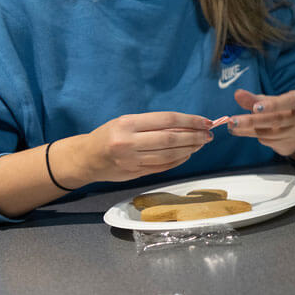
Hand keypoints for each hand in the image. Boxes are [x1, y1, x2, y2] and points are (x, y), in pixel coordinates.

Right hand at [75, 112, 213, 183]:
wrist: (86, 158)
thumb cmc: (109, 135)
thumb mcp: (127, 122)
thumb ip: (154, 124)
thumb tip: (187, 125)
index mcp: (127, 124)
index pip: (167, 120)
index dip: (190, 120)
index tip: (205, 121)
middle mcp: (129, 142)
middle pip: (171, 139)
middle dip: (194, 136)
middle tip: (208, 135)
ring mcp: (132, 160)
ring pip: (169, 154)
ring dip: (189, 149)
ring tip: (201, 143)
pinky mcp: (135, 173)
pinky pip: (163, 166)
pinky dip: (178, 160)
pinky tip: (187, 154)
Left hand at [228, 89, 294, 157]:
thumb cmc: (283, 108)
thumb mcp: (272, 100)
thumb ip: (255, 98)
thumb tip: (238, 94)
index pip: (289, 101)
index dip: (272, 105)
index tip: (255, 108)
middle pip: (276, 120)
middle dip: (252, 121)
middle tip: (233, 121)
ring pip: (270, 133)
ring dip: (248, 130)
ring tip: (232, 126)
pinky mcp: (291, 144)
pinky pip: (269, 141)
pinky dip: (254, 135)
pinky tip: (244, 131)